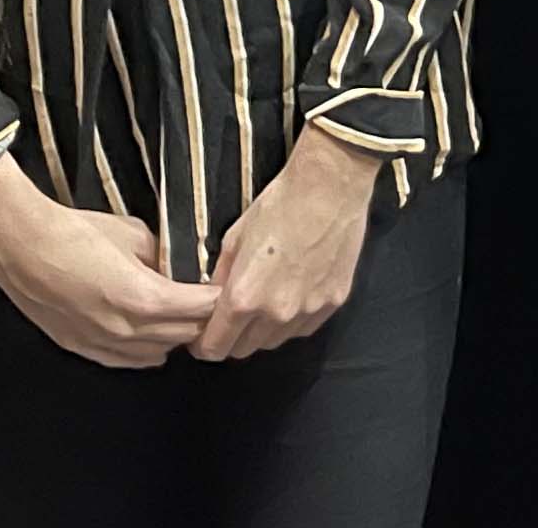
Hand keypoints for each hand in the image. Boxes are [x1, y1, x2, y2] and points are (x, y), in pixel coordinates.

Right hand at [0, 156, 218, 368]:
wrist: (22, 247)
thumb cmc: (76, 233)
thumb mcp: (134, 235)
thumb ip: (162, 258)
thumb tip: (178, 269)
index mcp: (143, 298)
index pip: (199, 310)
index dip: (218, 300)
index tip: (228, 288)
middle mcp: (125, 330)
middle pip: (183, 335)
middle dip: (202, 319)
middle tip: (212, 301)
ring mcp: (102, 344)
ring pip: (158, 353)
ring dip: (175, 336)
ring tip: (183, 315)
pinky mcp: (82, 348)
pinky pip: (128, 360)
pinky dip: (147, 349)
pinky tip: (151, 333)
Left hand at [190, 125, 381, 360]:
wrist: (330, 186)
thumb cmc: (279, 204)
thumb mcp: (234, 239)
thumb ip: (220, 278)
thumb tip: (212, 301)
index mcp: (243, 298)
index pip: (214, 349)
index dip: (204, 344)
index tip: (204, 335)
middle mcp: (275, 314)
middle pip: (244, 350)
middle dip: (233, 338)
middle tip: (234, 316)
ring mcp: (307, 310)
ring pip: (275, 342)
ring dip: (264, 331)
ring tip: (266, 301)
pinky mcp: (333, 302)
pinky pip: (304, 327)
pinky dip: (293, 320)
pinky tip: (293, 294)